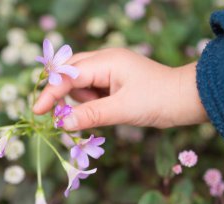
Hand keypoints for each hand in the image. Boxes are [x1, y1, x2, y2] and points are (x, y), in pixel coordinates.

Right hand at [33, 48, 207, 130]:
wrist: (186, 99)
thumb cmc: (160, 100)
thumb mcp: (123, 109)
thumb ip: (91, 115)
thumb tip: (62, 123)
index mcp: (107, 60)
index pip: (69, 75)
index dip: (51, 93)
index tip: (37, 112)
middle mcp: (106, 60)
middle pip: (70, 74)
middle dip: (65, 95)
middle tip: (62, 117)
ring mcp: (110, 70)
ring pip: (81, 84)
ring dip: (82, 102)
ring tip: (104, 112)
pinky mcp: (115, 81)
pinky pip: (93, 90)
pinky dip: (92, 103)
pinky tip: (106, 111)